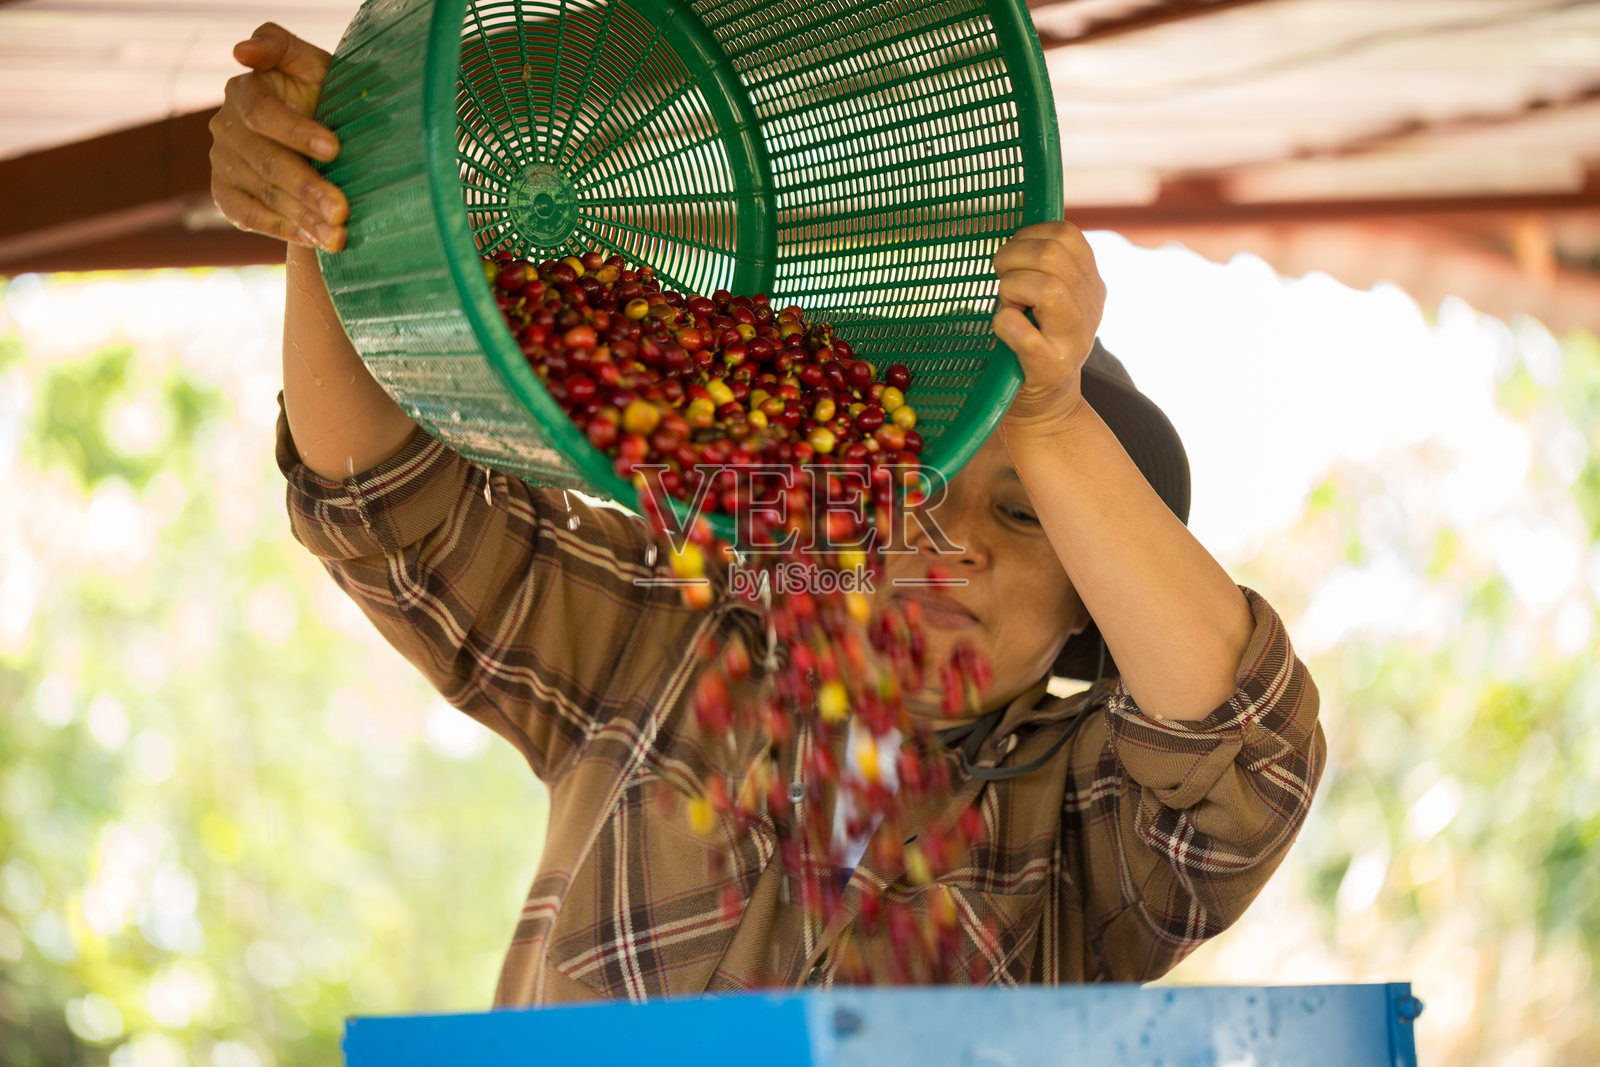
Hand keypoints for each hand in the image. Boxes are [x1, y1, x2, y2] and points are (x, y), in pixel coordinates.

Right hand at [209, 23, 347, 251]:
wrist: (324, 140)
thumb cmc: (325, 95)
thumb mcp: (313, 64)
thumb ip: (281, 46)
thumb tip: (242, 52)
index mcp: (246, 90)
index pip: (262, 112)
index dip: (297, 131)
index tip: (335, 149)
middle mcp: (226, 125)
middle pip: (265, 160)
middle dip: (308, 186)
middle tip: (342, 210)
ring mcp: (222, 162)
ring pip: (263, 193)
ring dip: (303, 217)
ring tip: (337, 236)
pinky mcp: (225, 194)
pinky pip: (248, 216)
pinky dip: (282, 229)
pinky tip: (313, 240)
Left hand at [990, 221, 1105, 431]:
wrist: (1047, 406)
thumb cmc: (1036, 341)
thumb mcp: (1050, 299)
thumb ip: (1042, 267)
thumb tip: (1013, 232)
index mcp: (1090, 283)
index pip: (1067, 235)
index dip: (1030, 235)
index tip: (1012, 255)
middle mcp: (1089, 307)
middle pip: (1053, 256)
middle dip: (1013, 258)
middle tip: (1000, 278)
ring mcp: (1073, 339)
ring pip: (1047, 288)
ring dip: (1010, 290)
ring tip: (1007, 305)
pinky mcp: (1050, 368)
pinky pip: (1022, 332)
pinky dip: (1003, 323)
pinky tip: (1002, 328)